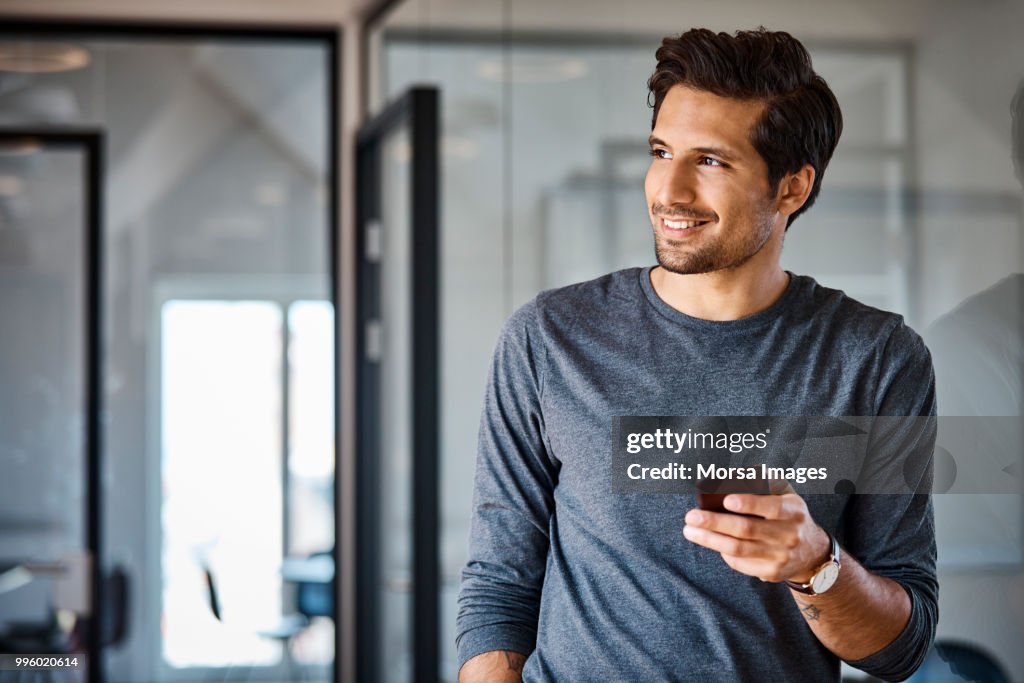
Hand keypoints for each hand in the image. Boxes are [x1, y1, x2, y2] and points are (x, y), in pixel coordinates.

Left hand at [682, 491, 829, 583]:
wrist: (812, 552)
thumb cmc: (788, 515)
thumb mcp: (787, 496)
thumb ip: (765, 484)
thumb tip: (732, 478)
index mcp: (793, 511)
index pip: (772, 507)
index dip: (750, 504)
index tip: (727, 500)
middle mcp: (789, 535)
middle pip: (747, 530)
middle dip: (715, 522)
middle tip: (691, 516)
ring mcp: (781, 556)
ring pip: (739, 549)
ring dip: (710, 539)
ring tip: (690, 531)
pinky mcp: (771, 573)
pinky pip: (740, 563)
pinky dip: (722, 552)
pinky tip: (710, 541)